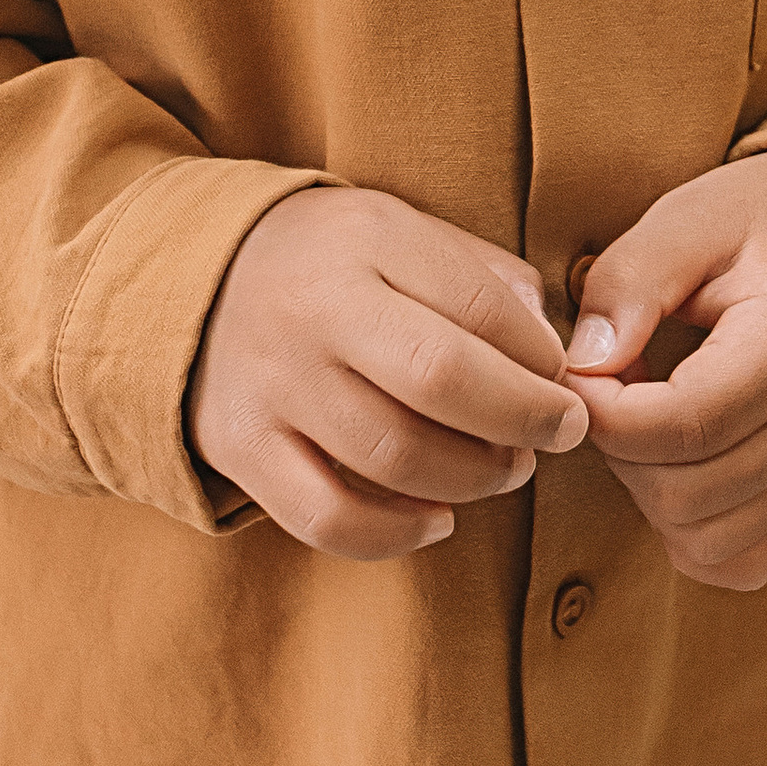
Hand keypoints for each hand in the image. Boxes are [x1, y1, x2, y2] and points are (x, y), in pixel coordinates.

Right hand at [188, 187, 587, 561]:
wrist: (201, 278)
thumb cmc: (334, 262)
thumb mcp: (403, 232)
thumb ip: (483, 279)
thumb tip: (551, 351)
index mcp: (366, 238)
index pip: (479, 304)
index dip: (541, 355)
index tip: (565, 378)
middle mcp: (314, 308)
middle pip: (440, 380)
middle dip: (524, 418)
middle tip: (560, 432)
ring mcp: (273, 383)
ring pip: (395, 457)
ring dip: (474, 477)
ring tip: (505, 468)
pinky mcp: (241, 448)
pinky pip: (329, 518)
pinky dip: (396, 534)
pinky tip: (437, 518)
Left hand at [562, 156, 766, 592]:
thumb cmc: (759, 224)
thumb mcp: (691, 218)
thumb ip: (632, 280)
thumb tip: (583, 362)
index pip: (680, 425)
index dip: (603, 409)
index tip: (576, 365)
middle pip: (681, 493)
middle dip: (615, 445)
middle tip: (607, 381)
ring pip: (700, 538)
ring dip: (644, 487)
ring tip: (641, 412)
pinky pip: (735, 562)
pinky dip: (685, 529)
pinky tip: (672, 460)